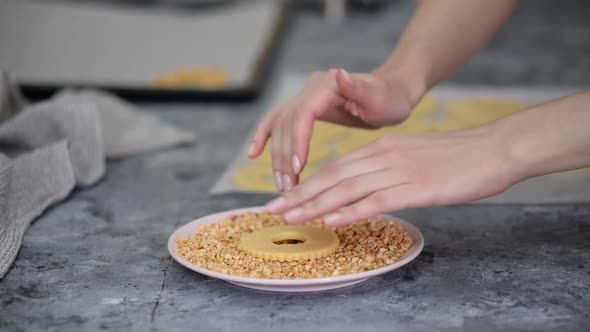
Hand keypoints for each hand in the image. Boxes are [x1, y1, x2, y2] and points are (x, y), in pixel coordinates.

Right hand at [248, 68, 418, 190]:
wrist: (390, 92)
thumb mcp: (380, 97)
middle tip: (289, 187)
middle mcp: (310, 89)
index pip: (302, 114)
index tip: (297, 168)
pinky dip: (264, 137)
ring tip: (283, 185)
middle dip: (284, 156)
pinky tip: (254, 154)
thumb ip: (358, 88)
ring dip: (276, 156)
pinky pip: (278, 122)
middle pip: (286, 123)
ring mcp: (304, 97)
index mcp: (326, 86)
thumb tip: (339, 73)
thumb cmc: (390, 98)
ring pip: (280, 127)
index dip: (296, 141)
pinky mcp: (304, 108)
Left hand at [266, 126, 517, 224]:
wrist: (493, 149)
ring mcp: (399, 171)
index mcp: (382, 148)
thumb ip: (387, 168)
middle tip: (274, 210)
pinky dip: (350, 211)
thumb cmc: (457, 157)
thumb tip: (366, 188)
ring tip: (290, 218)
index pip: (336, 167)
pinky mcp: (416, 187)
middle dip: (300, 195)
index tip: (287, 197)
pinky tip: (331, 220)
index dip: (308, 183)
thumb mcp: (414, 156)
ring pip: (347, 189)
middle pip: (333, 177)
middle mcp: (384, 156)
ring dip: (315, 205)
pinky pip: (376, 200)